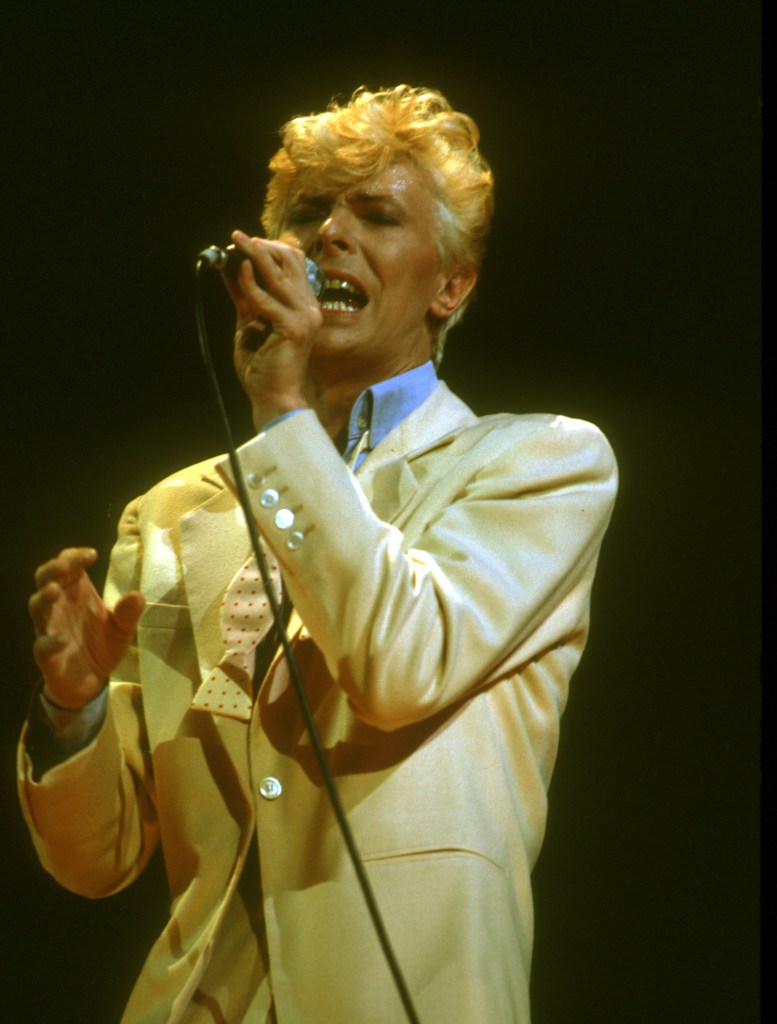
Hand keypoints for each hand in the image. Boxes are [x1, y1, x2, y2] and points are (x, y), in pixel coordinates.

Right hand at [28, 547, 144, 709]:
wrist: (92, 681)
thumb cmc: (104, 645)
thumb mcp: (123, 628)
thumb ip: (129, 613)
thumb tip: (138, 596)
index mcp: (76, 592)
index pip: (68, 566)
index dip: (74, 556)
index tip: (92, 554)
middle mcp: (59, 606)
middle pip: (45, 579)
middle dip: (52, 569)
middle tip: (64, 565)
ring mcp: (49, 628)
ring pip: (36, 607)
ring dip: (44, 597)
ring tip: (55, 591)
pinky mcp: (46, 653)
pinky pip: (41, 645)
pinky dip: (49, 640)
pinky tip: (61, 639)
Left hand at [222, 231, 322, 429]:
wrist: (272, 397)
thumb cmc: (263, 366)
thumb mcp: (250, 323)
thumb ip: (245, 297)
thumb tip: (231, 269)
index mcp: (303, 306)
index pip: (293, 265)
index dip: (269, 250)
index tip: (243, 245)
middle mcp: (309, 308)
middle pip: (291, 261)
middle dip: (262, 246)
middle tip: (237, 237)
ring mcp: (305, 317)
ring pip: (280, 274)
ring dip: (255, 255)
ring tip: (236, 242)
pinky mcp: (294, 328)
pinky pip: (267, 299)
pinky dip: (251, 285)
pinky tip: (238, 274)